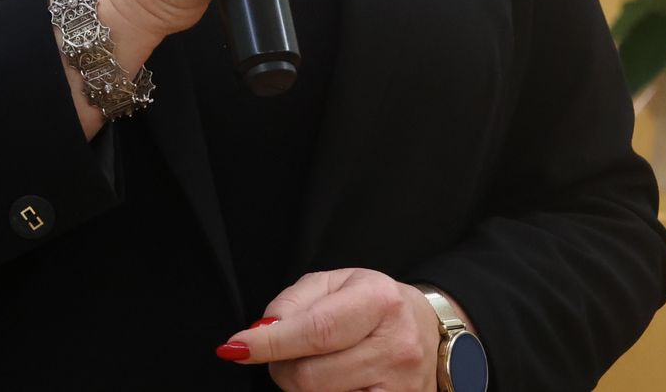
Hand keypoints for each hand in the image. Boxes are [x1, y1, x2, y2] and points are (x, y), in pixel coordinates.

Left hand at [218, 268, 441, 391]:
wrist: (428, 329)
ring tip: (315, 364)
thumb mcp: (336, 283)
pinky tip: (334, 381)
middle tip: (284, 353)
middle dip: (281, 367)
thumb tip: (263, 331)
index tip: (237, 347)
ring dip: (301, 385)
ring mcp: (399, 386)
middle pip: (310, 376)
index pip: (315, 331)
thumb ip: (294, 302)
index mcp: (379, 302)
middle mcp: (395, 347)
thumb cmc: (376, 304)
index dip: (270, 343)